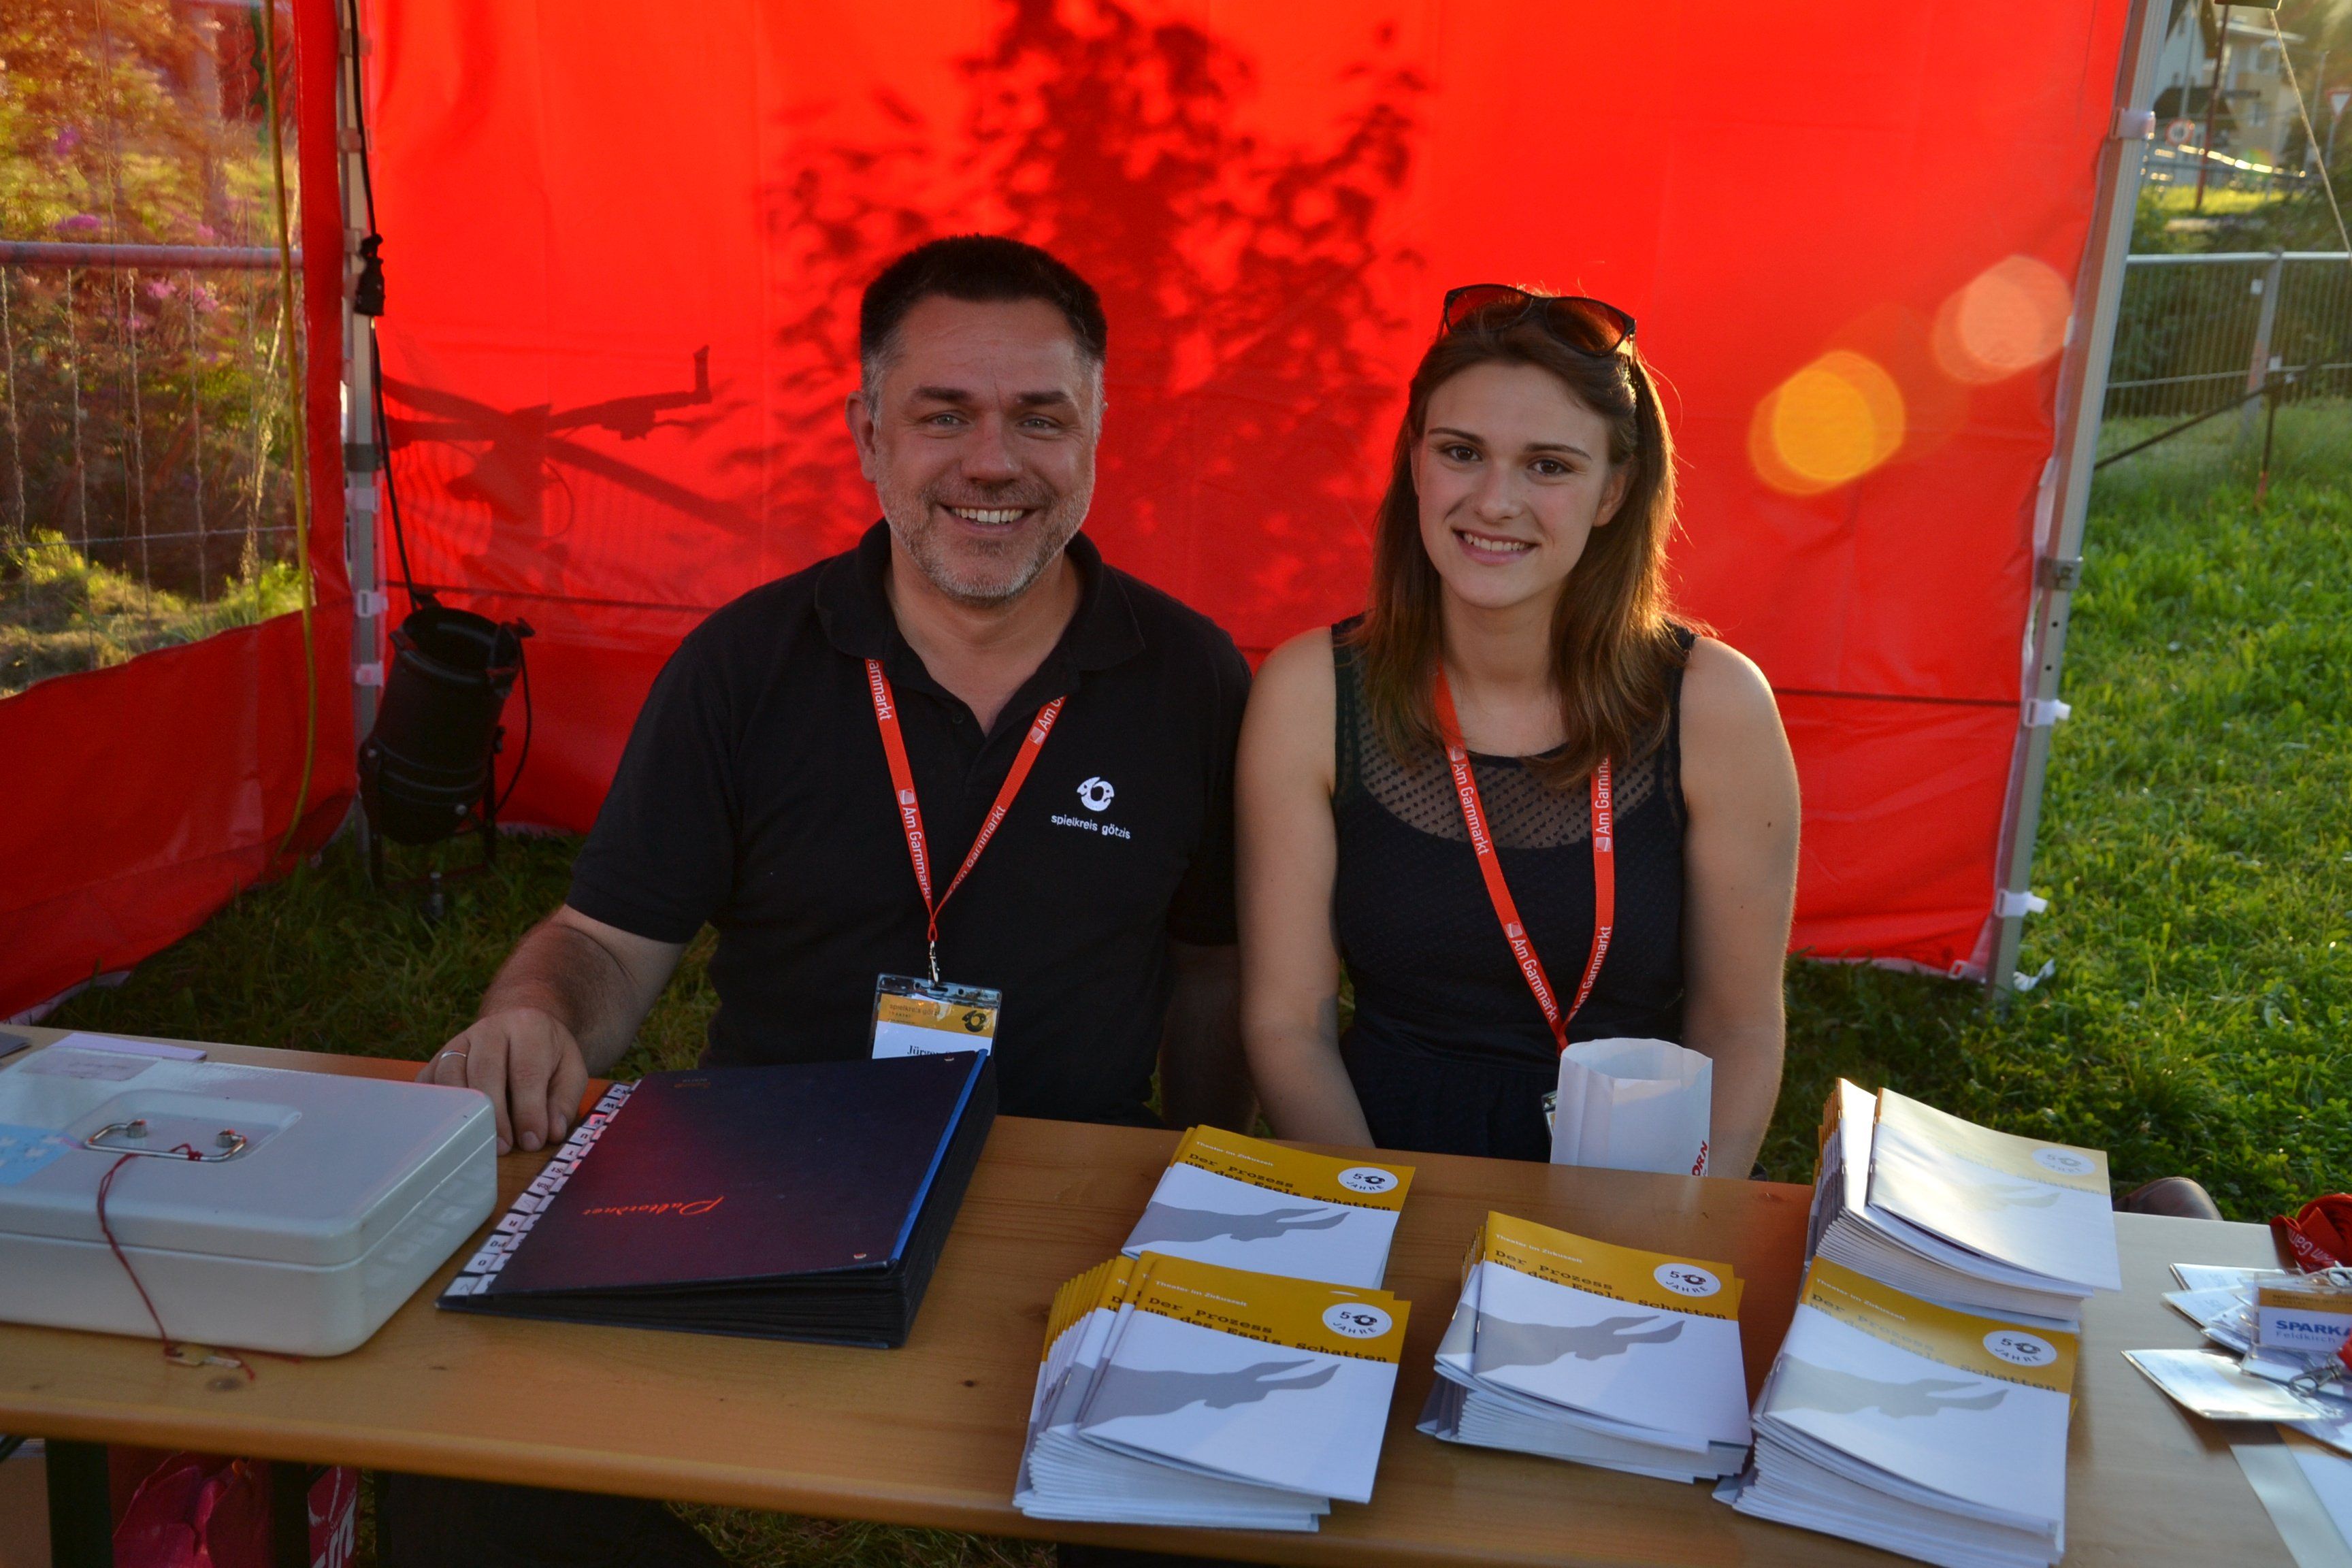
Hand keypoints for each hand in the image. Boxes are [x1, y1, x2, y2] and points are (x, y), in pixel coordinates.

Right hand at [417, 1007, 589, 1154]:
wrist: (520, 1023)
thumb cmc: (547, 1053)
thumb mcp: (570, 1069)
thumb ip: (564, 1100)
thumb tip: (552, 1132)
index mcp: (528, 1027)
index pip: (526, 1072)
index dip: (528, 1111)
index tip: (532, 1141)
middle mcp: (490, 1029)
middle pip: (485, 1071)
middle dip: (494, 1115)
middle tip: (503, 1147)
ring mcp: (460, 1040)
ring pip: (451, 1074)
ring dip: (463, 1112)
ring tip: (478, 1141)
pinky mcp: (439, 1055)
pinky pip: (428, 1080)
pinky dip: (436, 1105)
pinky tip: (449, 1127)